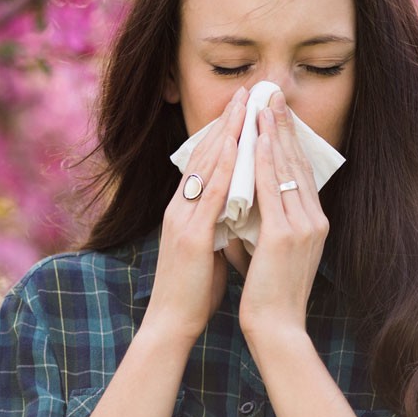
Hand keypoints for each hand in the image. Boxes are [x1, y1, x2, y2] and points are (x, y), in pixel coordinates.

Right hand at [142, 86, 246, 345]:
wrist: (172, 324)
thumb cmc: (194, 289)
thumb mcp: (209, 246)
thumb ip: (219, 222)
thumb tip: (239, 207)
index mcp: (184, 209)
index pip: (204, 161)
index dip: (222, 132)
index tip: (241, 108)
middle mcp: (179, 207)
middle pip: (203, 154)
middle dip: (226, 122)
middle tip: (245, 92)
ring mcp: (182, 218)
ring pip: (206, 166)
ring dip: (227, 134)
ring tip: (244, 107)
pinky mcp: (191, 235)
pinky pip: (210, 195)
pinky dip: (224, 168)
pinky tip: (237, 149)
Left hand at [239, 90, 328, 339]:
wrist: (277, 328)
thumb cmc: (269, 293)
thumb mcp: (271, 250)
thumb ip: (265, 223)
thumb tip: (247, 203)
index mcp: (313, 222)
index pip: (299, 171)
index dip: (288, 139)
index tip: (276, 112)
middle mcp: (314, 219)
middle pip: (296, 162)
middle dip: (282, 126)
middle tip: (272, 94)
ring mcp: (304, 226)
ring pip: (285, 169)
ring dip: (272, 134)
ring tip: (263, 104)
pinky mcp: (286, 235)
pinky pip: (273, 189)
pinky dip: (263, 161)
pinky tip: (256, 140)